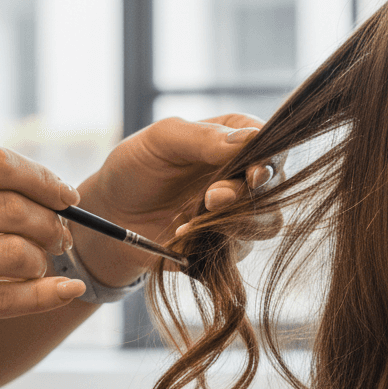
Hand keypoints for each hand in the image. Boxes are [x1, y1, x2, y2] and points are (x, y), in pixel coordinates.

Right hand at [0, 145, 88, 379]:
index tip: (64, 195)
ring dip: (43, 261)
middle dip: (51, 221)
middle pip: (12, 206)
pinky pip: (5, 299)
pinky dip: (46, 295)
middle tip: (62, 235)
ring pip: (14, 253)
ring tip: (43, 266)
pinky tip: (68, 291)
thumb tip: (24, 188)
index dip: (40, 177)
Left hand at [71, 113, 284, 284]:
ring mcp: (239, 213)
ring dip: (235, 222)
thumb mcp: (162, 139)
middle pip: (275, 186)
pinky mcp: (228, 246)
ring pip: (266, 222)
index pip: (270, 144)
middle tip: (213, 197)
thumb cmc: (135, 167)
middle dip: (247, 194)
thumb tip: (249, 138)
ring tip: (195, 217)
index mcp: (235, 138)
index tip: (253, 173)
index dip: (269, 159)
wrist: (112, 217)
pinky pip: (239, 252)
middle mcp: (243, 175)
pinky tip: (182, 235)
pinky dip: (213, 245)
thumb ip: (204, 137)